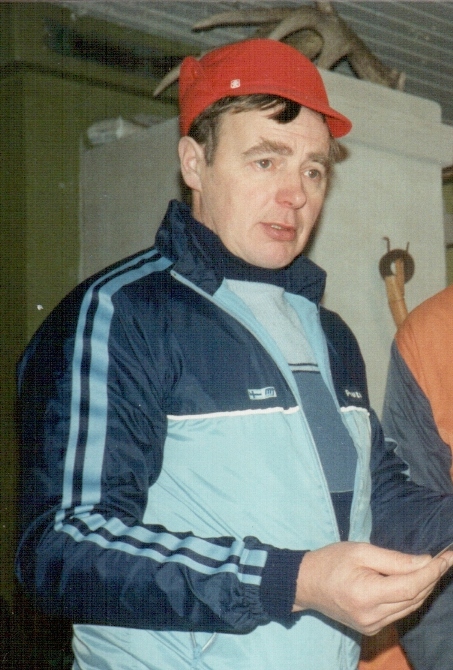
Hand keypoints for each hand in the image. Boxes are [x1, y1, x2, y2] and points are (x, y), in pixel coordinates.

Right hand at [293, 541, 452, 634]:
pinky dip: (412, 597)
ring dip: (425, 588)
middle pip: (414, 598)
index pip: (411, 586)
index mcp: (367, 594)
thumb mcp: (360, 551)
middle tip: (446, 559)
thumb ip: (394, 559)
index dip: (432, 572)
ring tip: (436, 568)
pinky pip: (400, 613)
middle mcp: (372, 616)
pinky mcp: (371, 628)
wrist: (305, 584)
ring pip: (411, 607)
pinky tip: (417, 582)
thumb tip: (425, 562)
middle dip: (432, 578)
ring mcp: (372, 626)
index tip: (447, 557)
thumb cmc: (330, 561)